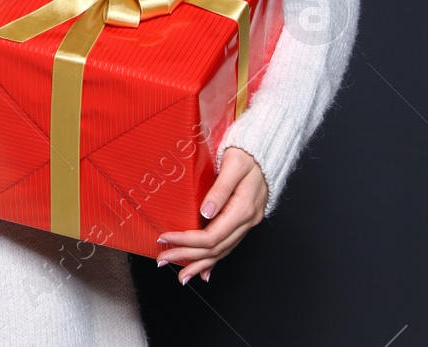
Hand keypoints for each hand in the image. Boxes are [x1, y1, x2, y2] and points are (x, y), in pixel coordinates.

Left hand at [156, 146, 266, 284]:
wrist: (264, 150)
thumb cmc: (247, 154)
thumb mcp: (233, 165)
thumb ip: (220, 189)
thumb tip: (206, 212)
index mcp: (242, 209)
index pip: (211, 236)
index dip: (186, 241)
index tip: (165, 238)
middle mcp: (246, 221)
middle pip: (215, 248)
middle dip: (187, 256)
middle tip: (163, 259)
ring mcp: (246, 223)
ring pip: (222, 252)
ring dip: (199, 264)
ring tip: (181, 276)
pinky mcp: (243, 221)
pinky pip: (229, 246)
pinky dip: (215, 261)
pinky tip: (204, 272)